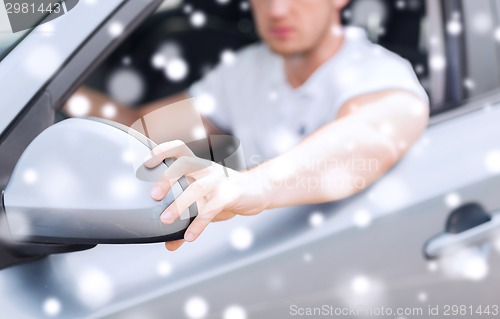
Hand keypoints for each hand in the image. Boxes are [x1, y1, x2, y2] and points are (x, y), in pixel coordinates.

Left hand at [144, 140, 268, 250]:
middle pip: (185, 163)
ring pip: (197, 187)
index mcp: (198, 165)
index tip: (146, 162)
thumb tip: (169, 245)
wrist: (257, 191)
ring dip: (180, 204)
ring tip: (165, 220)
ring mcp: (220, 180)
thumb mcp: (204, 204)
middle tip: (154, 195)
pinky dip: (199, 223)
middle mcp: (207, 168)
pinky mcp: (231, 194)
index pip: (179, 148)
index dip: (162, 151)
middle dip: (167, 177)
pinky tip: (190, 237)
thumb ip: (186, 220)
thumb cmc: (225, 194)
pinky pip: (212, 208)